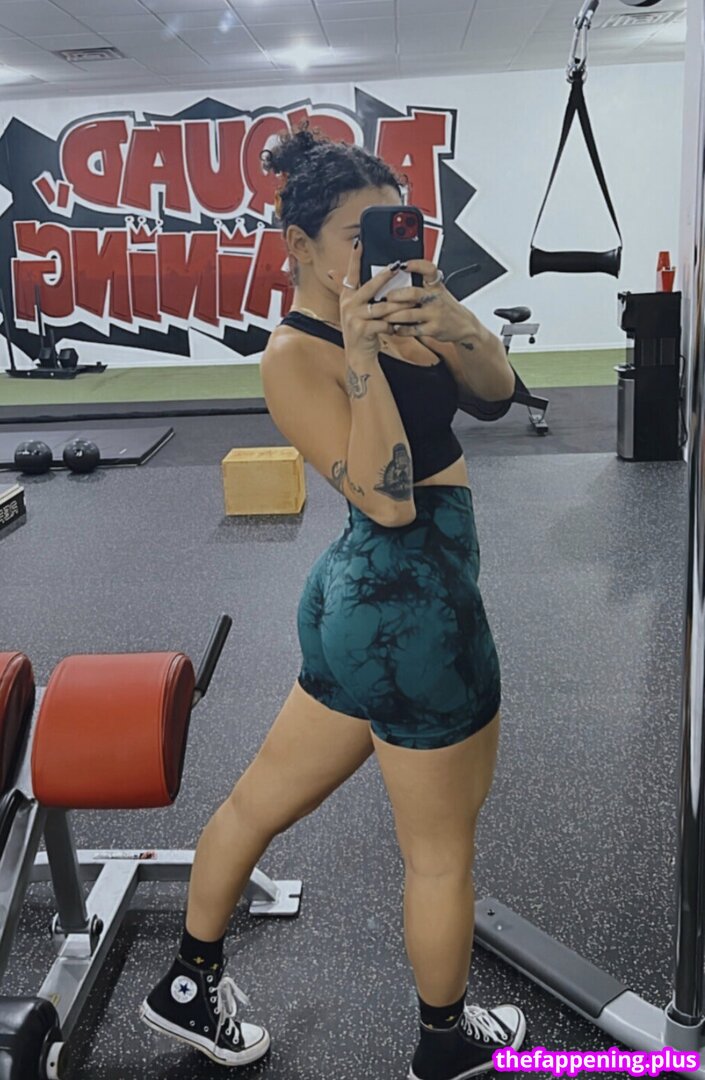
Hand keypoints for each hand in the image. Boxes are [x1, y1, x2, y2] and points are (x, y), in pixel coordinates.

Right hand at [327, 241, 419, 363]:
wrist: (358, 356)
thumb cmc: (364, 331)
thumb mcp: (359, 310)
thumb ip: (363, 294)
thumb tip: (375, 276)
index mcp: (348, 297)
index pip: (351, 273)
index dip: (355, 257)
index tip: (360, 242)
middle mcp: (348, 305)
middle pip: (369, 286)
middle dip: (384, 276)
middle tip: (396, 266)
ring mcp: (353, 317)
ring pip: (381, 306)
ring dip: (397, 304)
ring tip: (410, 301)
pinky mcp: (362, 330)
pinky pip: (383, 322)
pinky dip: (393, 324)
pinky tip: (398, 325)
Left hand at [384, 259, 483, 343]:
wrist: (464, 325)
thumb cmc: (445, 306)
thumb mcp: (438, 291)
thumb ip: (422, 286)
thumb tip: (396, 279)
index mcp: (436, 286)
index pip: (429, 270)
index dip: (416, 265)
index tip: (403, 265)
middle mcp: (436, 299)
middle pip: (413, 293)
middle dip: (396, 296)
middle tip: (385, 298)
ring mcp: (435, 314)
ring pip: (409, 314)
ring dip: (393, 315)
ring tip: (383, 315)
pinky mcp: (433, 329)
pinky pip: (413, 330)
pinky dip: (401, 329)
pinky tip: (393, 328)